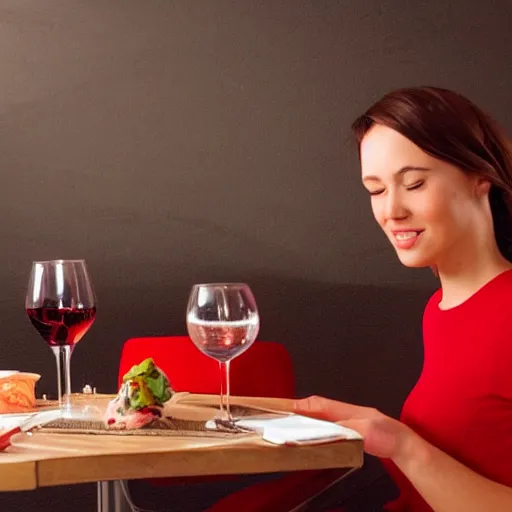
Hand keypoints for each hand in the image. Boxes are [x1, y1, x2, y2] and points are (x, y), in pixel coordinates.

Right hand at [293, 395, 413, 459]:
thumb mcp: (367, 431)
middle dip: (301, 411)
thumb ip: (347, 428)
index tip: (286, 407)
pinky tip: (316, 440)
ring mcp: (351, 424)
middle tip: (284, 416)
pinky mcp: (354, 435)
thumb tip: (328, 429)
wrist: (406, 447)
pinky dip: (320, 433)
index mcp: (348, 409)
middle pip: (319, 410)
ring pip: (325, 420)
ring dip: (309, 422)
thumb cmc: (390, 436)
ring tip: (294, 428)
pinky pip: (331, 431)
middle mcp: (348, 414)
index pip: (320, 405)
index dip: (302, 405)